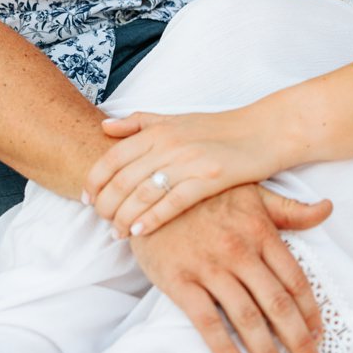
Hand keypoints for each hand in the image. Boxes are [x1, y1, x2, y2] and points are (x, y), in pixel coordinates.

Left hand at [88, 106, 284, 237]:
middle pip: (122, 181)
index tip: (87, 200)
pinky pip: (171, 203)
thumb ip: (140, 122)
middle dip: (105, 207)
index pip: (111, 159)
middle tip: (102, 222)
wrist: (265, 131)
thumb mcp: (178, 118)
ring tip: (117, 233)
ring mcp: (190, 161)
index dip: (93, 183)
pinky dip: (151, 220)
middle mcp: (170, 144)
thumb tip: (105, 126)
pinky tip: (140, 232)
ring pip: (142, 195)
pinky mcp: (210, 178)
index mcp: (159, 129)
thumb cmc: (221, 128)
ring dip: (123, 218)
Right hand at [129, 184, 333, 352]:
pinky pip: (207, 322)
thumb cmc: (207, 193)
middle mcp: (241, 252)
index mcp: (261, 232)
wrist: (151, 190)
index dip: (310, 311)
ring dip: (266, 352)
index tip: (320, 335)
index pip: (294, 279)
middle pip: (277, 304)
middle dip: (297, 340)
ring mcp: (210, 268)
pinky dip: (225, 349)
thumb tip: (327, 209)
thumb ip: (290, 209)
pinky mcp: (180, 282)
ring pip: (246, 317)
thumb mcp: (253, 193)